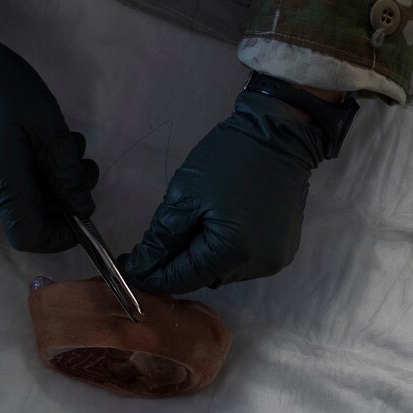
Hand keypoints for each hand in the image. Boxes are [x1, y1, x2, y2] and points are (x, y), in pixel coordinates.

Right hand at [0, 0, 97, 251]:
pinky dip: (18, 170)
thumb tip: (83, 208)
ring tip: (58, 139)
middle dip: (59, 192)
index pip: (31, 236)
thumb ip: (66, 171)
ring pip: (12, 197)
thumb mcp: (44, 122)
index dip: (60, 235)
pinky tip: (27, 139)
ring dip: (41, 176)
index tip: (81, 211)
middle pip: (25, 214)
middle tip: (81, 156)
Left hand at [118, 90, 334, 292]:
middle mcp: (257, 265)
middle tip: (157, 245)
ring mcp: (273, 260)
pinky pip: (244, 262)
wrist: (279, 135)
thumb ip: (162, 237)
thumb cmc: (228, 158)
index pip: (184, 277)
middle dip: (180, 264)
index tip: (131, 271)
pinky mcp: (281, 251)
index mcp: (233, 252)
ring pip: (224, 271)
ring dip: (205, 258)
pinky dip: (227, 251)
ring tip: (195, 228)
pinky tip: (222, 227)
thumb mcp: (185, 195)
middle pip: (205, 276)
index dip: (155, 277)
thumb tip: (141, 267)